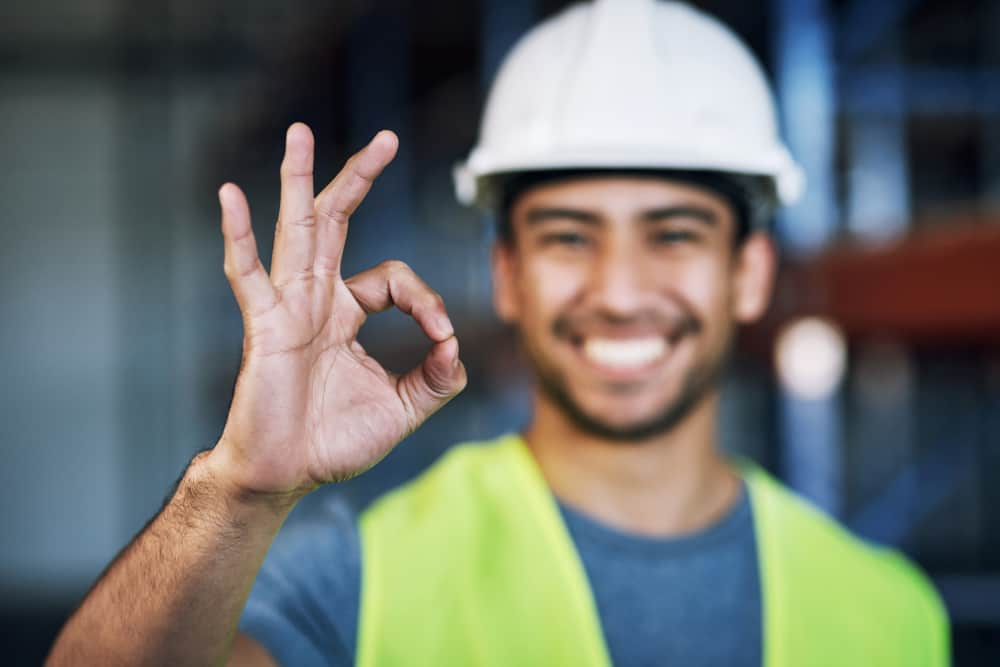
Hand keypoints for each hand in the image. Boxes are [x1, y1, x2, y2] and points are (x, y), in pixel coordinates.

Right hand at [211, 123, 465, 500]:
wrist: (285, 476)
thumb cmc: (333, 443)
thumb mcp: (402, 410)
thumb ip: (437, 379)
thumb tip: (458, 345)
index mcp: (347, 314)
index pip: (394, 278)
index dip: (426, 298)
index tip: (443, 336)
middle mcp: (316, 300)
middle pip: (337, 223)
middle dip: (359, 179)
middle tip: (385, 138)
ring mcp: (287, 307)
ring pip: (295, 230)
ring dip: (299, 180)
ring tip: (300, 132)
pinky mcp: (262, 326)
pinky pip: (247, 273)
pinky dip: (237, 234)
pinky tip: (229, 194)